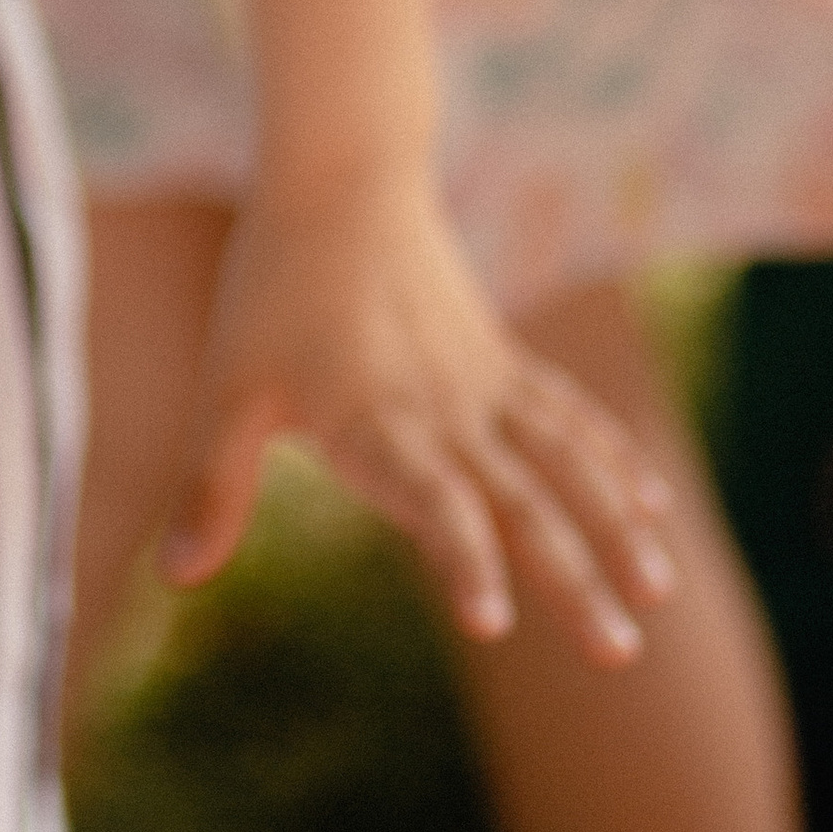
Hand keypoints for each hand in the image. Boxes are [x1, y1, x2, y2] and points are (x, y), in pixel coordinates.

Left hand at [159, 174, 676, 663]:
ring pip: (566, 462)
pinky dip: (614, 459)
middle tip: (619, 654)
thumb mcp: (228, 387)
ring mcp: (483, 385)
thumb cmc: (272, 288)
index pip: (430, 504)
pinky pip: (570, 417)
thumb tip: (175, 577)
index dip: (461, 561)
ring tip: (657, 591)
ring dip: (615, 526)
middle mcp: (444, 412)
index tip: (493, 625)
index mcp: (377, 425)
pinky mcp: (501, 360)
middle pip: (520, 503)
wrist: (340, 177)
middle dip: (571, 582)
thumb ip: (212, 485)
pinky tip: (656, 504)